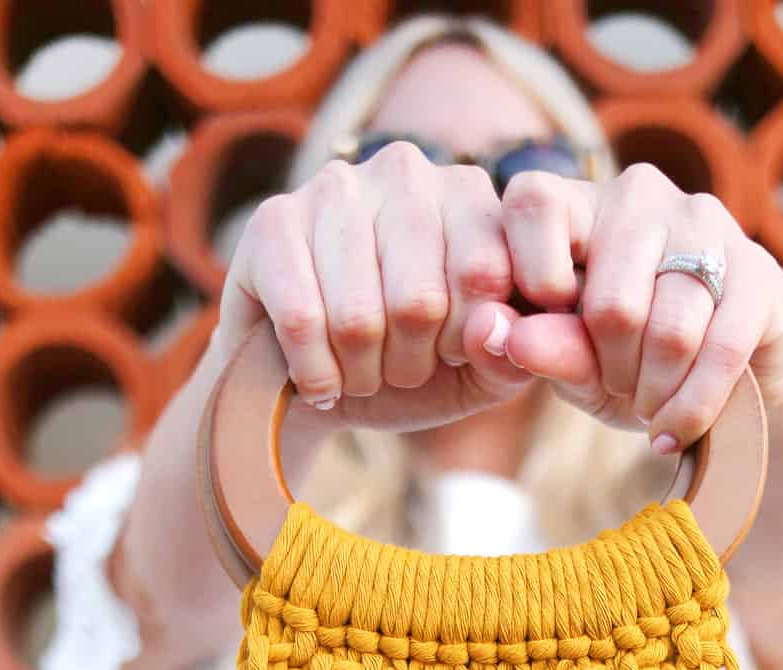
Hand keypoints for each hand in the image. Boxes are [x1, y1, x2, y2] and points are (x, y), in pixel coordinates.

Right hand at [212, 140, 538, 432]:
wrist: (319, 384)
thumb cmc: (410, 368)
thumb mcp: (478, 374)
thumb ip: (509, 356)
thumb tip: (491, 329)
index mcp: (470, 196)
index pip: (485, 273)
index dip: (465, 341)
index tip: (448, 353)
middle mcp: (406, 171)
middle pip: (418, 302)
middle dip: (409, 364)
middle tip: (396, 369)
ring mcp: (336, 187)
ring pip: (357, 317)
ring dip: (360, 373)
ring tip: (358, 370)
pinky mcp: (273, 219)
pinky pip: (301, 319)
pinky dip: (315, 373)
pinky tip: (318, 377)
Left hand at [486, 163, 782, 451]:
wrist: (727, 380)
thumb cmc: (633, 363)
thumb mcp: (577, 365)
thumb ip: (546, 348)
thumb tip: (507, 337)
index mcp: (579, 205)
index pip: (533, 204)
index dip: (533, 278)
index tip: (552, 329)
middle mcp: (639, 196)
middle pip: (612, 305)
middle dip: (613, 370)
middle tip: (619, 386)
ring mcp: (704, 223)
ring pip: (670, 333)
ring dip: (654, 394)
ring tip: (649, 405)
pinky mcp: (758, 271)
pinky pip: (721, 351)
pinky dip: (692, 407)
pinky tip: (674, 429)